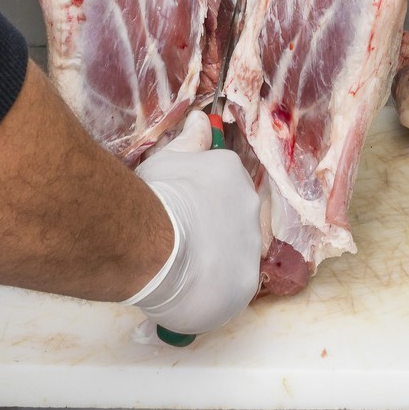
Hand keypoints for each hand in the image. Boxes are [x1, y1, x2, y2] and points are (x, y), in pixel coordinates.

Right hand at [123, 111, 261, 334]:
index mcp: (234, 176)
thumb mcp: (170, 158)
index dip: (198, 202)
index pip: (221, 187)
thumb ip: (191, 139)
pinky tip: (185, 290)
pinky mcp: (244, 287)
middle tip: (179, 240)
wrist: (157, 245)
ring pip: (232, 256)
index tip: (180, 211)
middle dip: (209, 231)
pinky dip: (210, 291)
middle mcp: (252, 210)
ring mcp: (251, 250)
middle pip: (231, 221)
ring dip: (212, 261)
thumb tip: (201, 118)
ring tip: (179, 269)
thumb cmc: (159, 196)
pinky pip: (228, 288)